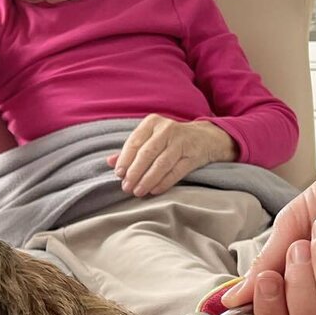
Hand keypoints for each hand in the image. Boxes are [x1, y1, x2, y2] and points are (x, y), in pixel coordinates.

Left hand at [106, 116, 235, 197]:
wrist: (205, 138)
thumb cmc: (170, 140)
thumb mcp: (150, 139)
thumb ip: (131, 150)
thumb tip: (110, 162)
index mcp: (152, 122)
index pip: (134, 142)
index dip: (125, 160)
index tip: (118, 174)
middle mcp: (167, 129)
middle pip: (147, 153)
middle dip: (134, 172)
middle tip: (126, 187)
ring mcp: (182, 141)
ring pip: (161, 163)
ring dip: (148, 180)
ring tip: (138, 192)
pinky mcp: (193, 155)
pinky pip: (176, 171)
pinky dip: (164, 182)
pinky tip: (154, 190)